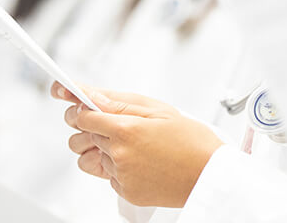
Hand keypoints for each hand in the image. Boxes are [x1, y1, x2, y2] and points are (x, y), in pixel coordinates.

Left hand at [54, 82, 222, 207]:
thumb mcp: (158, 110)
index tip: (77, 102)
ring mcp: (121, 175)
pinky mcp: (126, 191)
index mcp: (126, 129)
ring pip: (91, 157)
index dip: (78, 107)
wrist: (210, 175)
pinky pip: (108, 175)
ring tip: (128, 144)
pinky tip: (140, 160)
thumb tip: (91, 95)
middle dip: (89, 127)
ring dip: (102, 148)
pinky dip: (117, 167)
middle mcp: (119, 154)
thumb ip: (120, 101)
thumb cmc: (191, 140)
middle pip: (80, 137)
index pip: (81, 115)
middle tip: (110, 123)